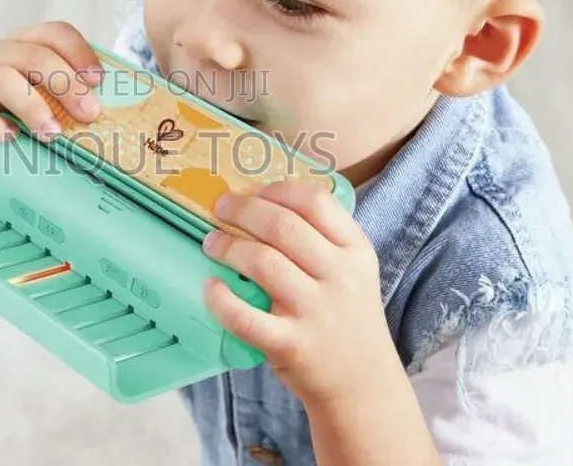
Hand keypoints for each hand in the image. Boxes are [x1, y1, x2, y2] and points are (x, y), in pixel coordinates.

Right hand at [0, 20, 104, 145]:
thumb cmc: (32, 118)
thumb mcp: (54, 98)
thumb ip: (79, 94)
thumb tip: (126, 107)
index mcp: (28, 43)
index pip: (56, 33)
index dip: (79, 52)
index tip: (99, 81)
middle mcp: (0, 54)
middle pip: (35, 56)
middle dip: (66, 84)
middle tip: (89, 114)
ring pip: (3, 79)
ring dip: (32, 107)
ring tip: (53, 134)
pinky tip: (11, 138)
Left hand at [200, 180, 402, 406]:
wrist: (361, 382)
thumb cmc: (347, 318)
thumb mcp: (354, 271)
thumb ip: (324, 240)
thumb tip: (263, 204)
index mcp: (356, 251)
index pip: (316, 202)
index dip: (278, 190)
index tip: (254, 192)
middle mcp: (339, 277)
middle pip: (282, 225)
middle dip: (243, 210)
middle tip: (220, 209)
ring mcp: (315, 311)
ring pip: (262, 262)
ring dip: (227, 247)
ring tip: (211, 244)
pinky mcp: (290, 344)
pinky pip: (245, 316)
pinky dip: (220, 299)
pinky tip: (210, 287)